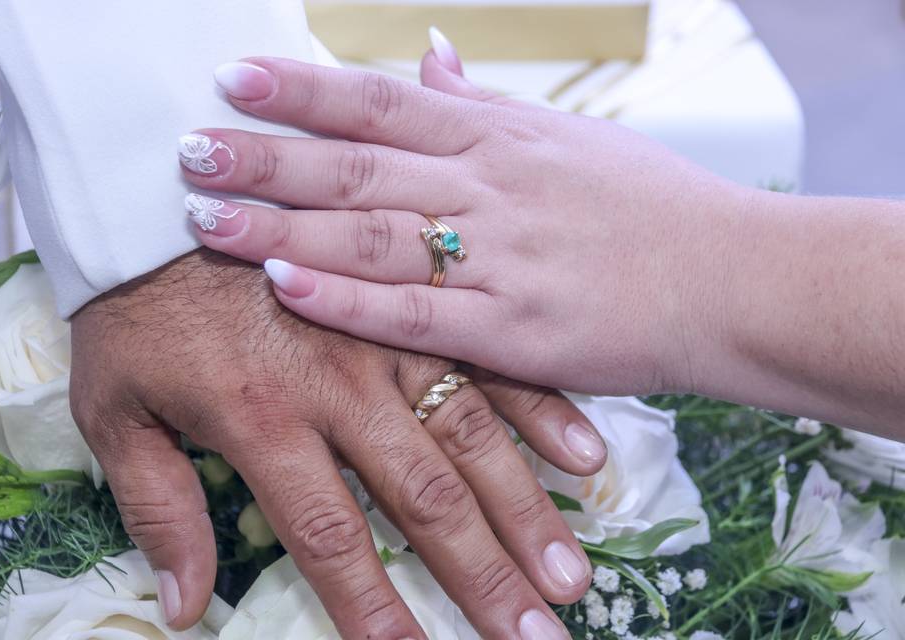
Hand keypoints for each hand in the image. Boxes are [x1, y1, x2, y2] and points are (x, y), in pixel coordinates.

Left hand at [70, 249, 606, 638]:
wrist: (156, 191)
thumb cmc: (136, 303)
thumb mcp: (115, 407)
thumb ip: (157, 507)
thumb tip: (183, 606)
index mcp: (266, 420)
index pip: (331, 535)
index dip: (374, 608)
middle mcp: (342, 387)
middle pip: (424, 498)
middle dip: (483, 575)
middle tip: (534, 636)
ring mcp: (386, 339)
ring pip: (470, 436)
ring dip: (525, 510)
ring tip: (571, 574)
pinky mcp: (410, 300)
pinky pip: (484, 358)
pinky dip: (537, 408)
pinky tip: (582, 455)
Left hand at [181, 53, 745, 397]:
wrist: (733, 278)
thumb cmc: (652, 208)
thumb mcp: (570, 139)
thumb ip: (484, 103)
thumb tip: (423, 54)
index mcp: (501, 139)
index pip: (382, 103)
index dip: (302, 89)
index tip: (230, 77)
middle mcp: (491, 189)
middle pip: (358, 165)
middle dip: (267, 156)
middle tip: (188, 149)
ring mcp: (501, 259)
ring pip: (372, 234)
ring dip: (283, 223)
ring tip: (204, 217)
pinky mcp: (515, 331)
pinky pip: (414, 313)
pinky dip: (347, 298)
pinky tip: (284, 284)